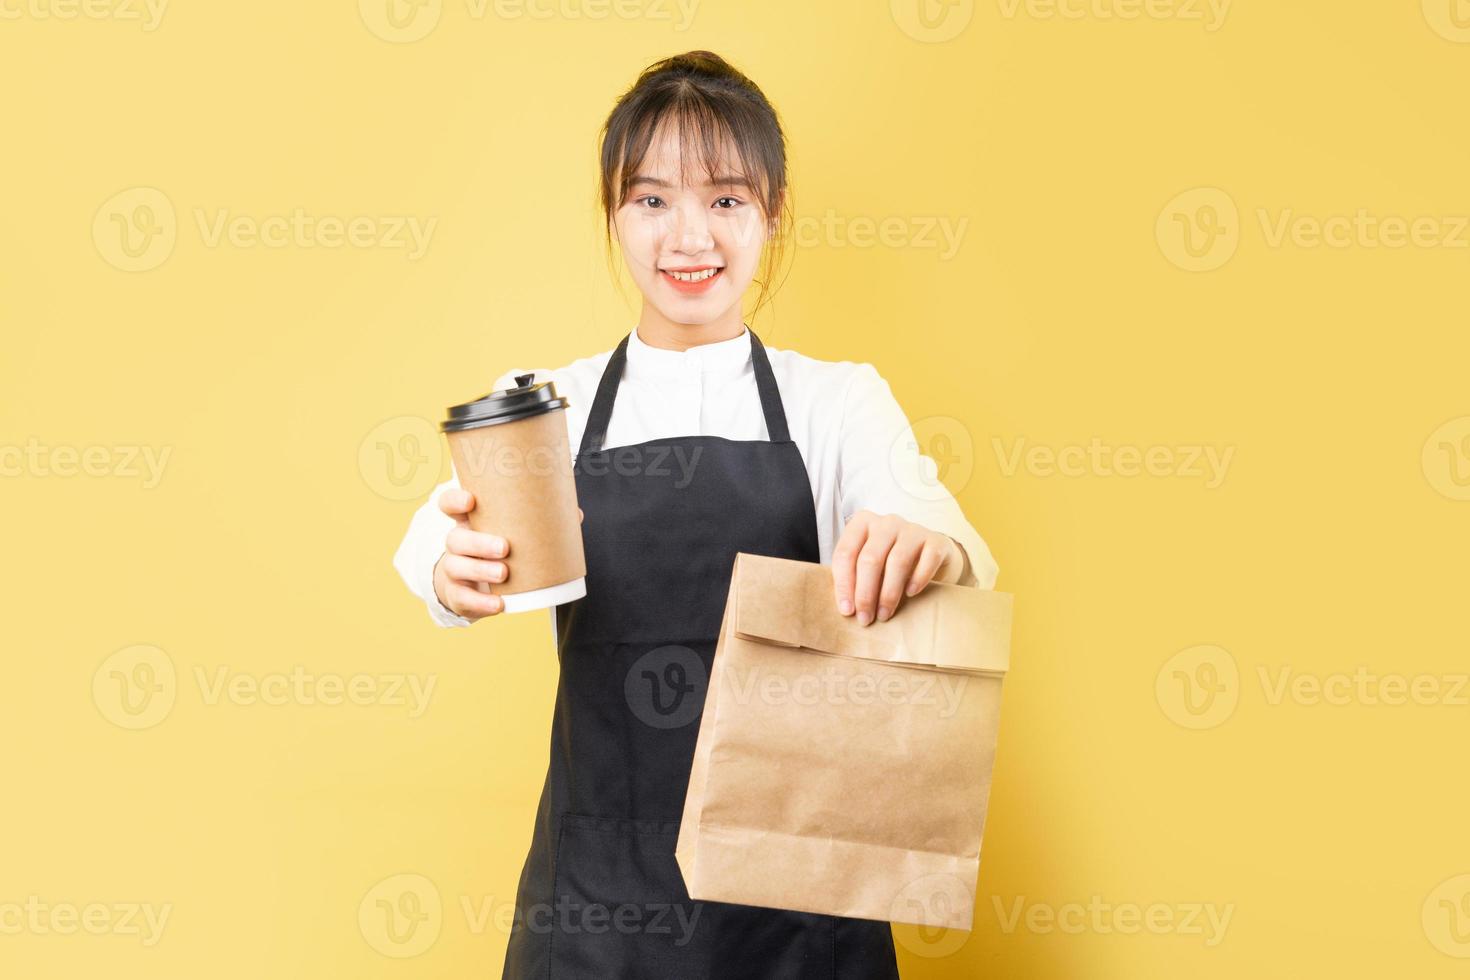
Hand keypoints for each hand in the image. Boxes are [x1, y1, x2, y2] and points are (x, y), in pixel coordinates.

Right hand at [432, 488, 583, 621]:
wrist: (471, 586)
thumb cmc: (497, 552)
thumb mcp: (512, 535)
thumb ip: (539, 523)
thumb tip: (575, 513)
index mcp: (469, 523)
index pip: (450, 505)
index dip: (455, 501)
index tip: (471, 501)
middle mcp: (457, 544)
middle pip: (456, 539)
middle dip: (479, 543)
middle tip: (505, 547)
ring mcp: (454, 569)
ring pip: (456, 567)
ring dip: (480, 570)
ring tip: (504, 573)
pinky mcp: (458, 595)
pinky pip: (464, 598)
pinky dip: (481, 602)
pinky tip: (499, 604)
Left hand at [831, 510, 963, 625]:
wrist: (931, 555)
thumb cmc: (890, 563)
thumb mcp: (868, 565)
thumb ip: (854, 578)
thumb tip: (847, 608)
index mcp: (862, 523)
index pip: (845, 553)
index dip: (844, 584)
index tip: (847, 611)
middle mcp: (887, 522)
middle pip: (870, 559)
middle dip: (865, 594)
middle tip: (865, 618)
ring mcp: (913, 529)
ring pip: (897, 561)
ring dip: (888, 593)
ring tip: (884, 615)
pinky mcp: (936, 540)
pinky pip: (927, 560)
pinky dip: (918, 579)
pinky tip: (910, 594)